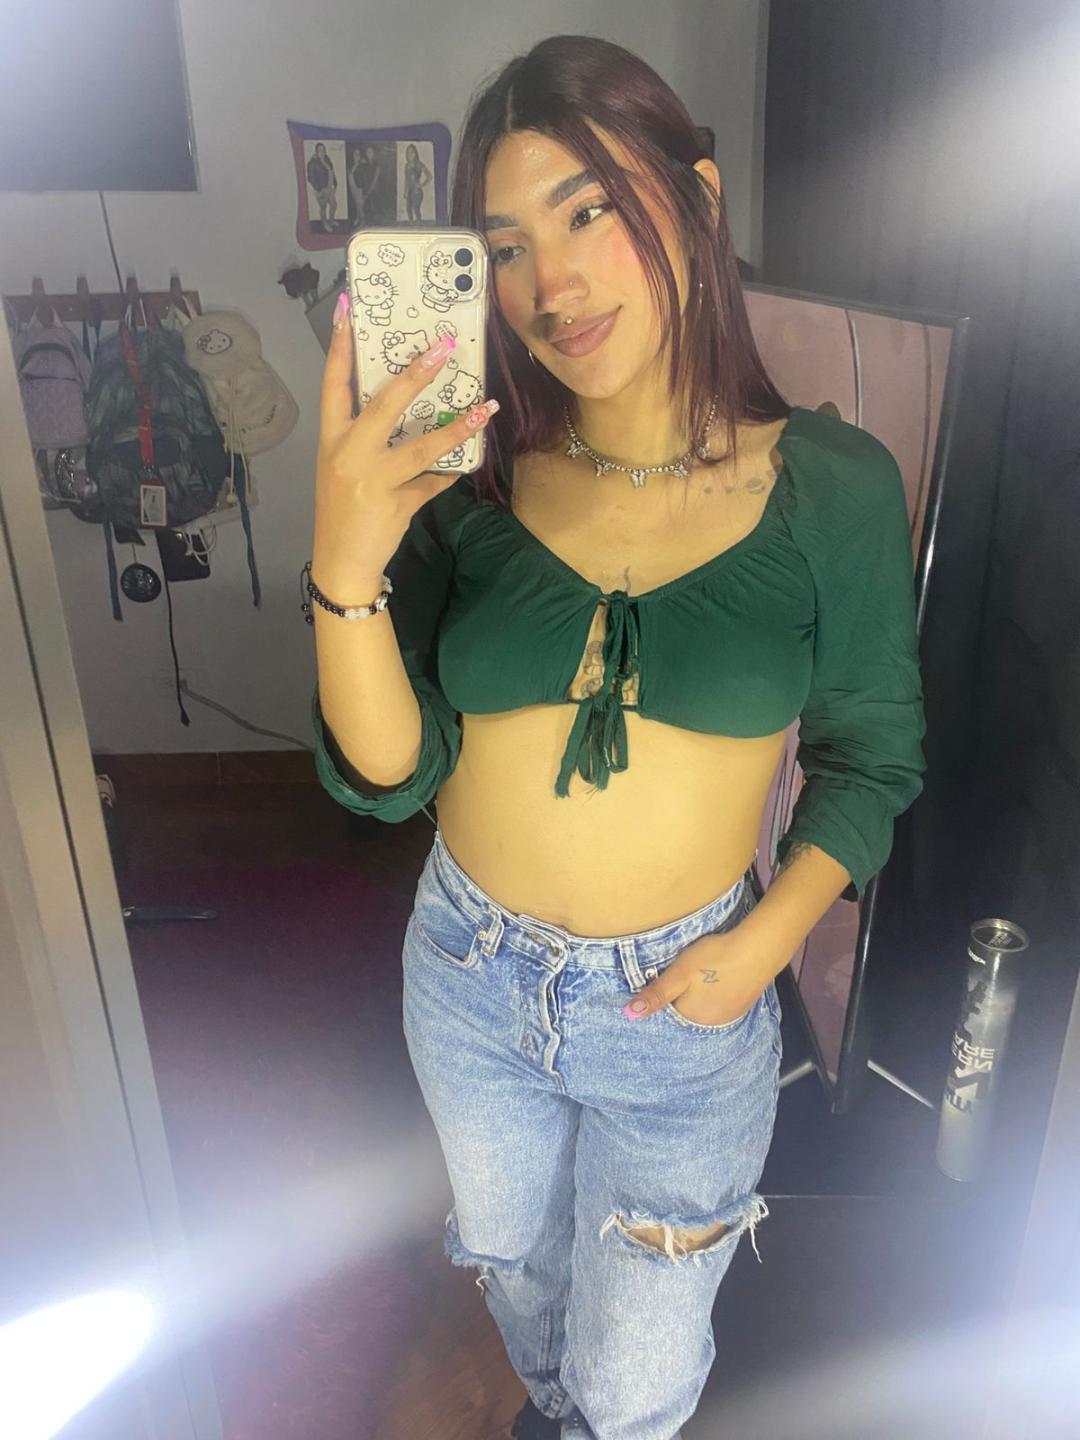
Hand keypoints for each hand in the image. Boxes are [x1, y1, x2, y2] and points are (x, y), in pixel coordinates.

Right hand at [314, 292, 497, 581]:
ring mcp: (374, 480)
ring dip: (456, 427)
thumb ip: (364, 435)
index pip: (333, 384)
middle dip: (416, 374)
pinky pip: (435, 482)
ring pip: (421, 447)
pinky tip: (471, 457)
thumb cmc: (342, 508)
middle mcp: (350, 454)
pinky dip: (452, 471)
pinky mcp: (398, 504)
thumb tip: (403, 399)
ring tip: (483, 408)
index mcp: (332, 439)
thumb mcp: (342, 465)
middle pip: (384, 404)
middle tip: (443, 346)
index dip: (341, 346)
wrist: (341, 561)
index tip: (348, 309)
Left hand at [623, 931, 772, 1027]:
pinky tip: (714, 980)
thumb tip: (629, 1015)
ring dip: (697, 998)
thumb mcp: (678, 974)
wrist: (758, 949)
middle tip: (681, 980)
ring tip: (697, 980)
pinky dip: (713, 995)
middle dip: (679, 1001)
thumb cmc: (714, 959)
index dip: (661, 1001)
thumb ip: (655, 994)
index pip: (667, 1017)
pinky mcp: (741, 1004)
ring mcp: (729, 1015)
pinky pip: (719, 1005)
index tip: (660, 986)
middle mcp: (710, 1023)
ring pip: (703, 1010)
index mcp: (692, 1018)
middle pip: (686, 1015)